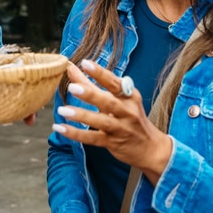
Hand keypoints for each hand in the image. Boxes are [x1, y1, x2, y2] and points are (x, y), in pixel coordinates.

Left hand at [53, 60, 172, 182]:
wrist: (150, 148)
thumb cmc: (130, 118)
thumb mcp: (117, 100)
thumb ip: (93, 84)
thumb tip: (72, 68)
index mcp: (129, 97)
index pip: (114, 83)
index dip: (100, 73)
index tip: (85, 63)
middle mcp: (127, 112)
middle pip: (109, 102)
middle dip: (90, 94)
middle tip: (72, 87)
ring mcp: (121, 128)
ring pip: (101, 121)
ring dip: (82, 115)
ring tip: (62, 110)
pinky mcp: (113, 143)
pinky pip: (93, 139)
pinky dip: (76, 134)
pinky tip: (61, 128)